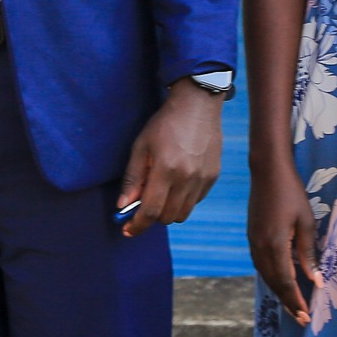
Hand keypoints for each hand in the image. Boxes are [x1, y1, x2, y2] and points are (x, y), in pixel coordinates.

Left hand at [115, 79, 222, 237]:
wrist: (197, 106)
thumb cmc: (164, 124)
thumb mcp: (141, 147)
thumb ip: (132, 179)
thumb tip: (123, 206)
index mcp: (166, 169)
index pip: (151, 210)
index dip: (137, 225)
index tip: (128, 230)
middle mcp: (187, 178)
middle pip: (168, 217)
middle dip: (152, 217)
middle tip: (142, 207)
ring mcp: (203, 179)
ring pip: (183, 213)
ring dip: (168, 211)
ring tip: (160, 192)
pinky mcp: (213, 177)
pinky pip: (195, 201)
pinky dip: (183, 200)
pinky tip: (176, 183)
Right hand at [248, 162, 318, 326]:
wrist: (267, 172)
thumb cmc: (292, 194)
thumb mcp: (307, 222)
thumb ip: (309, 253)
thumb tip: (315, 281)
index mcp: (275, 244)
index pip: (286, 281)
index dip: (296, 300)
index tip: (307, 316)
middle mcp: (260, 247)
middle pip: (273, 283)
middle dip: (287, 302)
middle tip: (302, 319)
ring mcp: (253, 242)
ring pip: (265, 276)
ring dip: (279, 292)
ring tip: (293, 306)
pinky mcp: (252, 237)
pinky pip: (261, 265)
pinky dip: (271, 278)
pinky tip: (281, 282)